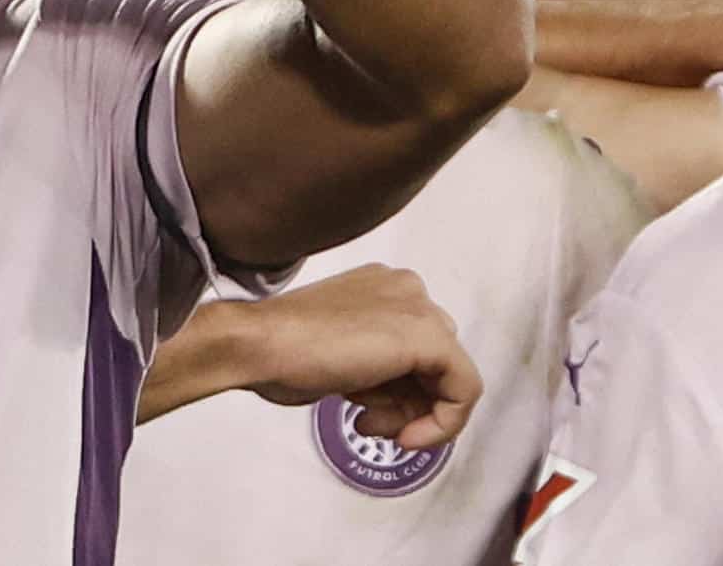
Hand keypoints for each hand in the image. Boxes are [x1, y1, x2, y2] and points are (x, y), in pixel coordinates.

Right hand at [225, 265, 481, 450]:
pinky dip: (443, 424)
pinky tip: (405, 436)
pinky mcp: (429, 336)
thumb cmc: (280, 350)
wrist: (259, 344)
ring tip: (370, 424)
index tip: (369, 413)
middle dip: (407, 403)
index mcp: (382, 287)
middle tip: (370, 422)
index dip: (399, 392)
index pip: (416, 348)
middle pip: (434, 362)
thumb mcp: (340, 356)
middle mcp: (406, 289)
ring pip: (449, 378)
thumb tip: (399, 399)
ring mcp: (419, 309)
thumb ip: (376, 366)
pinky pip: (463, 390)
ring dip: (414, 416)